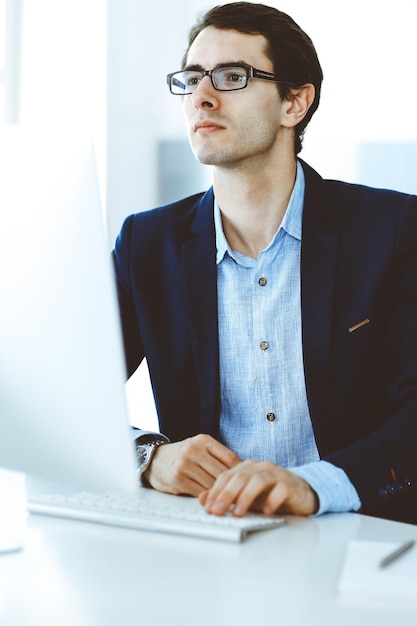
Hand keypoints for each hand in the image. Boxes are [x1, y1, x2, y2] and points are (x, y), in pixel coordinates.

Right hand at [144, 433, 240, 496]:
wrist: (155, 460)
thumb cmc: (183, 455)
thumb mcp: (199, 447)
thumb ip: (217, 456)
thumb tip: (243, 471)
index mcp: (203, 440)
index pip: (230, 458)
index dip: (241, 472)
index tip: (247, 482)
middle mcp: (193, 450)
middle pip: (222, 472)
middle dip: (233, 485)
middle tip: (242, 495)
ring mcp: (184, 464)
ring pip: (212, 484)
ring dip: (221, 494)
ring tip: (230, 500)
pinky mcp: (177, 479)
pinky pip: (199, 492)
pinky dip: (208, 497)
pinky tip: (213, 500)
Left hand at [199, 460, 318, 516]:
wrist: (302, 493)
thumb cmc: (271, 495)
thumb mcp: (246, 498)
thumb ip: (225, 496)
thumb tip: (203, 499)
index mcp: (247, 468)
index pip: (227, 476)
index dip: (216, 491)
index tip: (207, 507)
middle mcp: (261, 468)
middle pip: (240, 477)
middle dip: (226, 495)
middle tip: (217, 512)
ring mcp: (277, 474)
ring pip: (258, 480)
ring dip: (246, 497)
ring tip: (237, 513)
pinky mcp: (291, 484)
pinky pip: (281, 489)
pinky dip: (272, 499)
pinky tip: (266, 511)